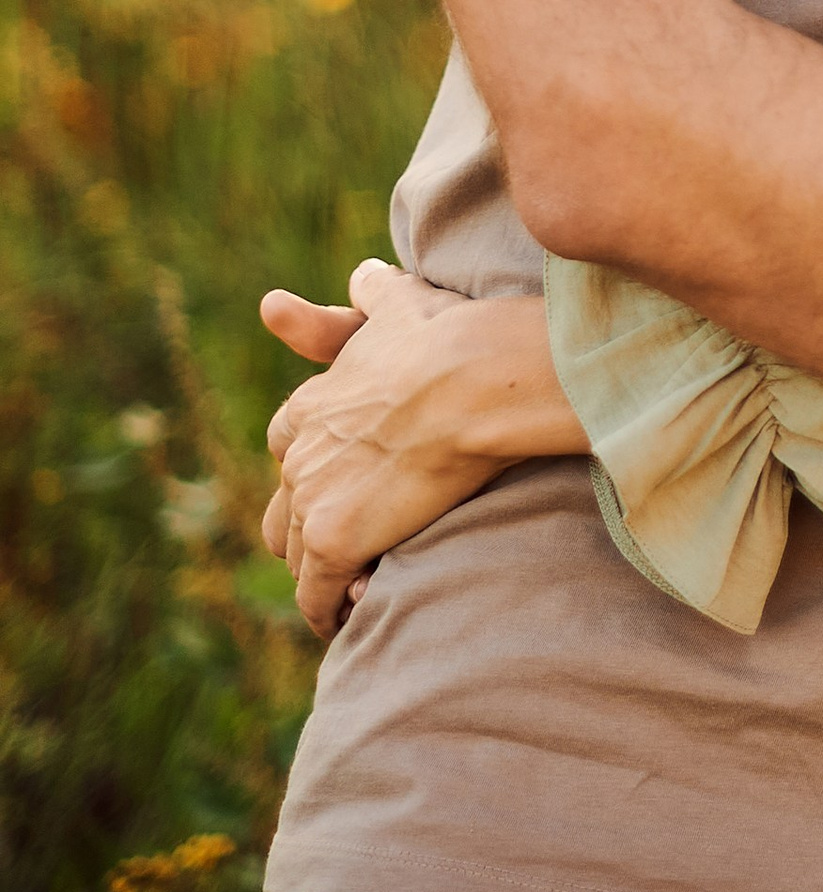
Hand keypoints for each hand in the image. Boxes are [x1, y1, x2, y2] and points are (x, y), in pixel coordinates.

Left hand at [260, 262, 575, 637]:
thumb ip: (375, 295)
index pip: (286, 444)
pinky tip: (352, 617)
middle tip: (349, 547)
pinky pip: (319, 596)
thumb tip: (365, 273)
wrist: (470, 380)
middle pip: (282, 512)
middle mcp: (297, 454)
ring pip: (297, 557)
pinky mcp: (333, 541)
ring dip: (323, 574)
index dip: (310, 468)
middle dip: (310, 530)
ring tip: (358, 588)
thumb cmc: (447, 339)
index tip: (339, 484)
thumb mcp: (402, 305)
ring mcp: (310, 499)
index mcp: (311, 404)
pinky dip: (330, 610)